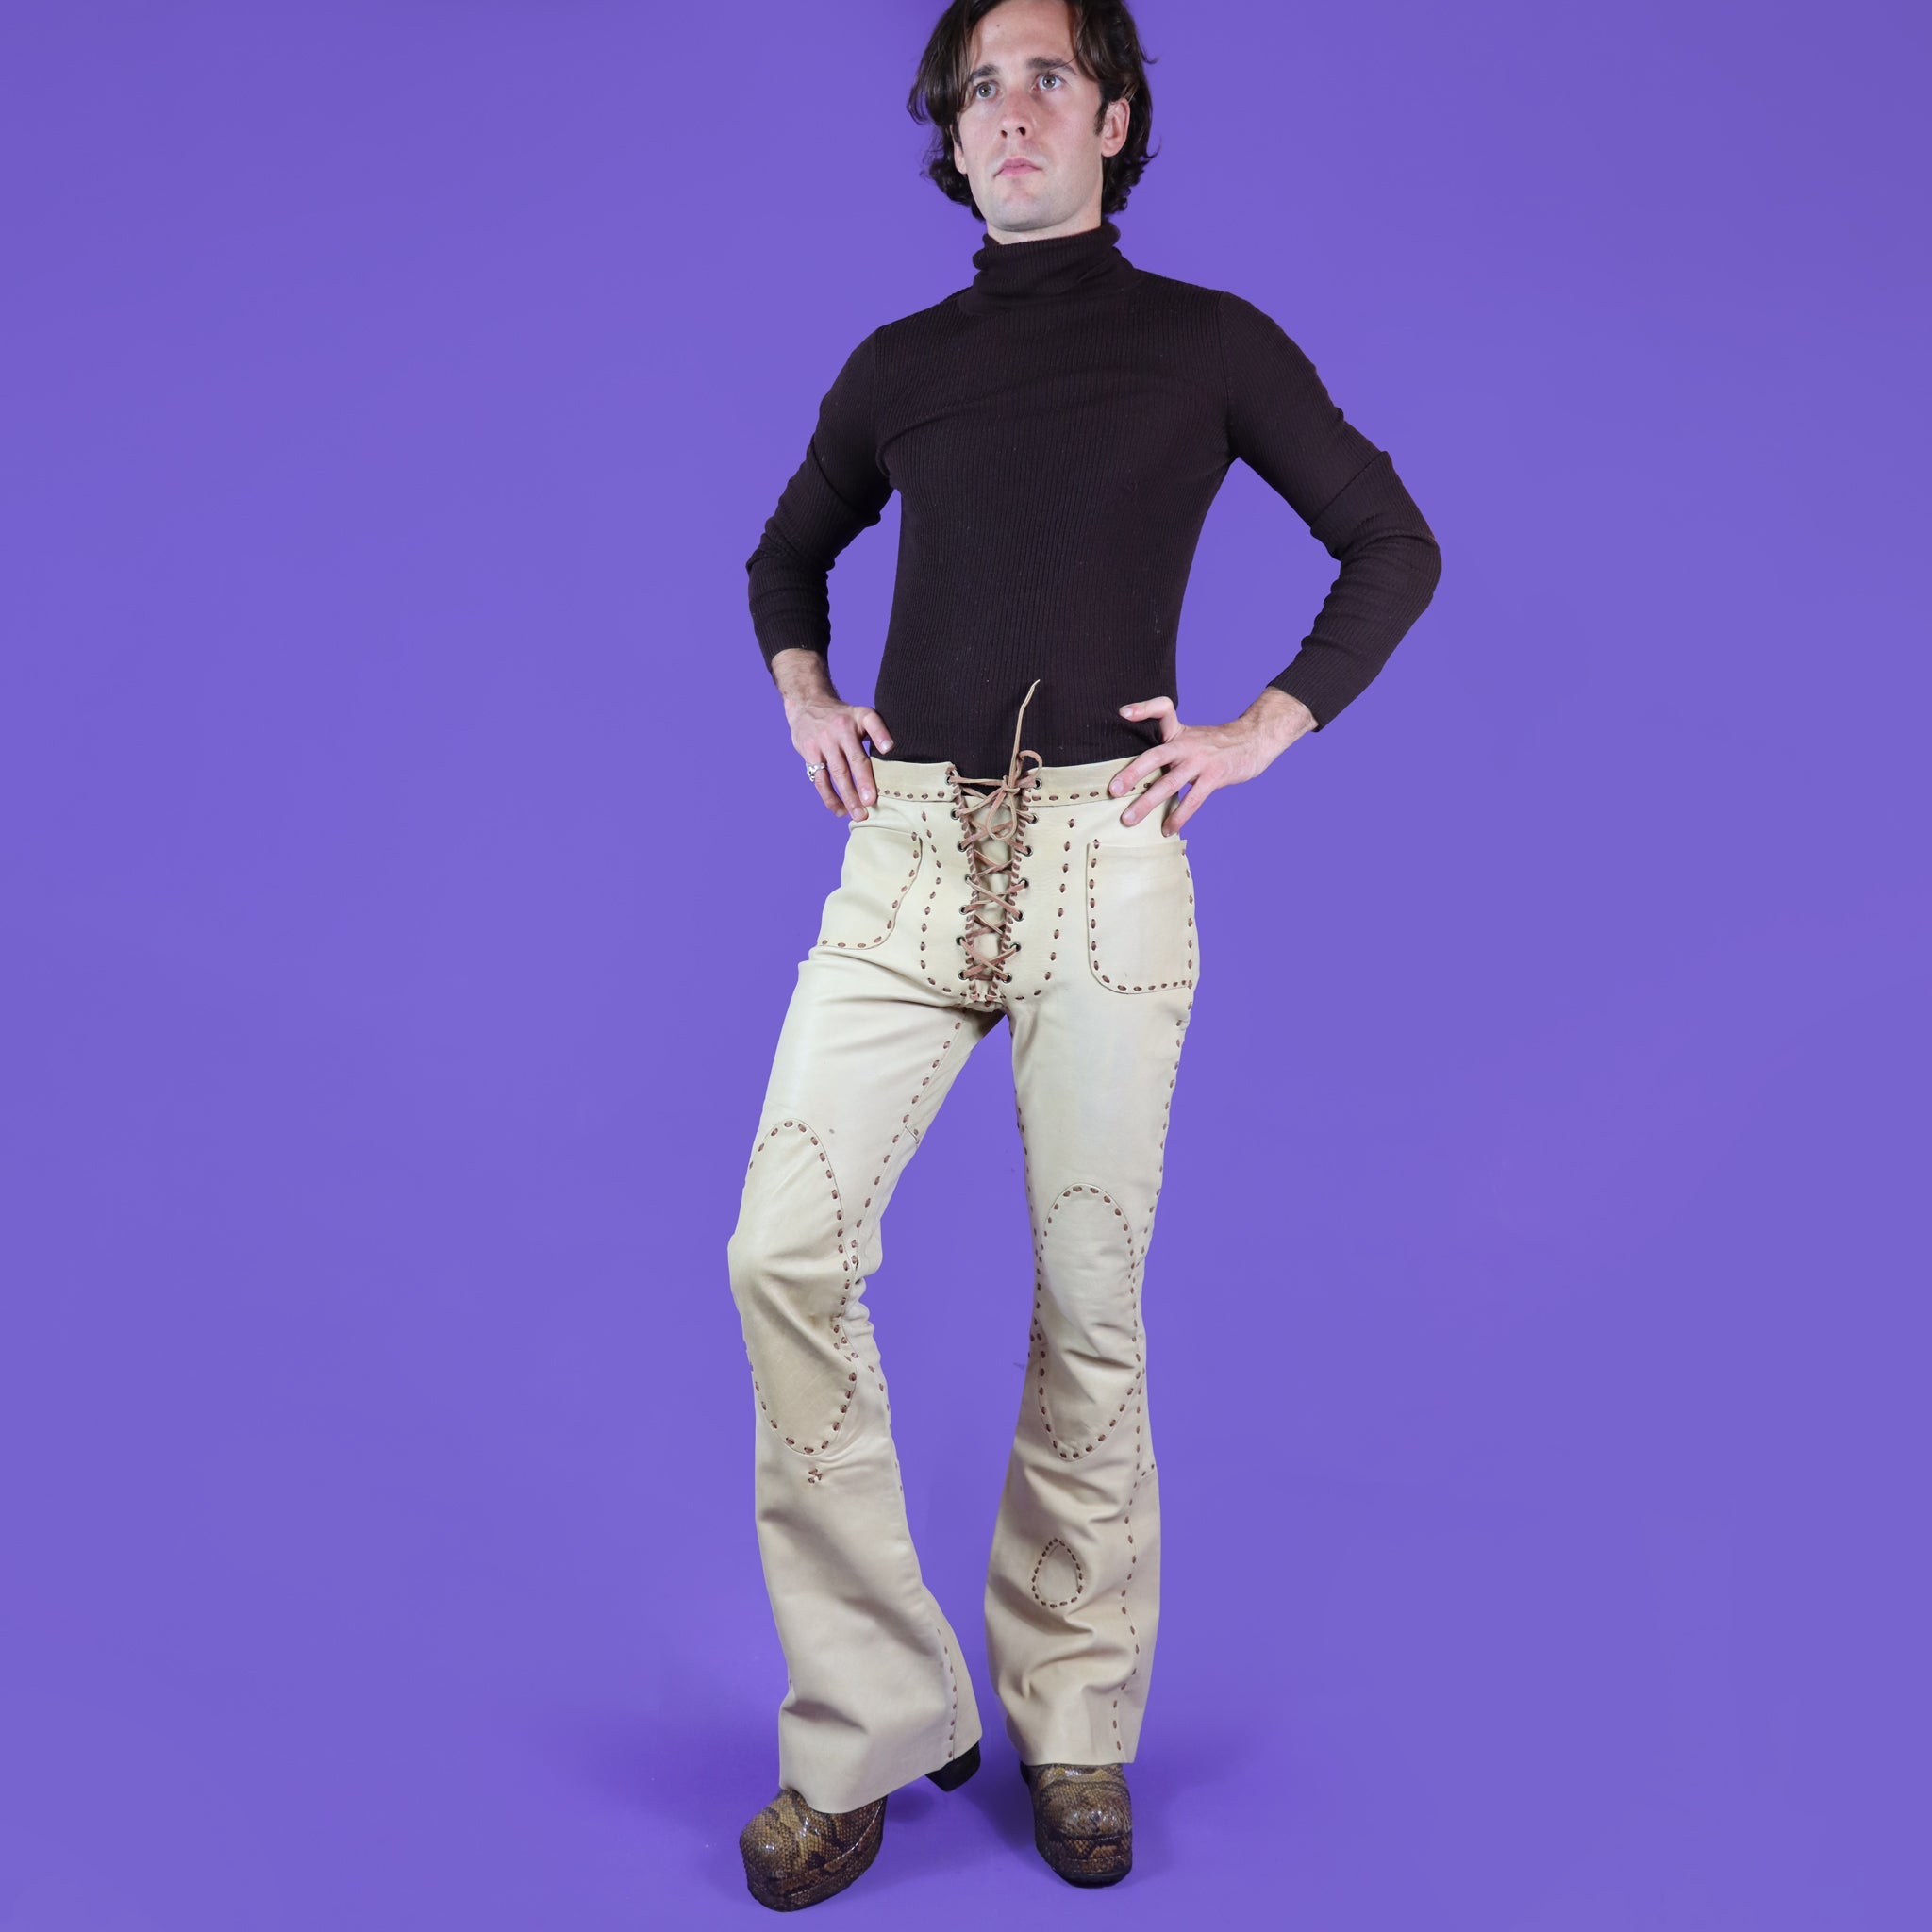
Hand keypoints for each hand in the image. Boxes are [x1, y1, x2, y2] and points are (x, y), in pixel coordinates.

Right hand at [771, 648, 893, 818]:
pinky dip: (830, 797)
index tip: (889, 749)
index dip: (880, 736)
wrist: (807, 704)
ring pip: (835, 773)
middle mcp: (839, 730)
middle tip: (871, 803)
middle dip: (863, 782)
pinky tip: (840, 810)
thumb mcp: (861, 714)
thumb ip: (877, 731)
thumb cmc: (842, 716)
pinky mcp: (809, 753)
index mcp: (856, 718)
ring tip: (858, 815)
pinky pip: (820, 779)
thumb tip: (892, 752)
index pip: (871, 724)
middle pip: (853, 759)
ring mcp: (823, 742)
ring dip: (847, 796)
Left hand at [1108, 688, 1315, 833]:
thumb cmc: (1217, 744)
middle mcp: (1187, 744)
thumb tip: (1139, 770)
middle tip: (1112, 790)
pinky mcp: (1214, 777)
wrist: (1254, 741)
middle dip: (1131, 773)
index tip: (1124, 713)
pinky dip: (1178, 816)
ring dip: (1147, 802)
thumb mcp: (1191, 737)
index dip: (1143, 708)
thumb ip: (1169, 748)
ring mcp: (1201, 761)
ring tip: (1128, 819)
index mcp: (1180, 732)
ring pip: (1169, 783)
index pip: (1163, 709)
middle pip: (1155, 756)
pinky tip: (1166, 829)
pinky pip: (1193, 800)